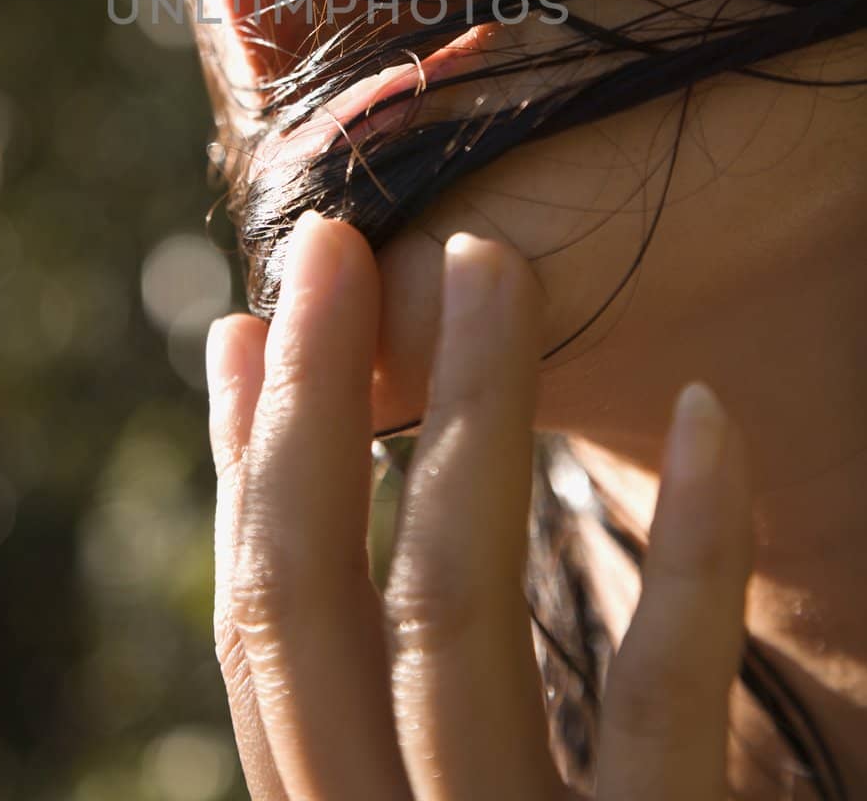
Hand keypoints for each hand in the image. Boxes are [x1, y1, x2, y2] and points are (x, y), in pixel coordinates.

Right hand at [204, 212, 752, 799]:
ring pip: (451, 611)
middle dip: (312, 400)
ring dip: (466, 408)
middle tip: (333, 243)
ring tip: (489, 264)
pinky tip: (707, 412)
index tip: (244, 326)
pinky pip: (663, 699)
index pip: (260, 631)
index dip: (245, 469)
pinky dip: (690, 549)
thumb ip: (377, 709)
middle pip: (311, 598)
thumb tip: (316, 500)